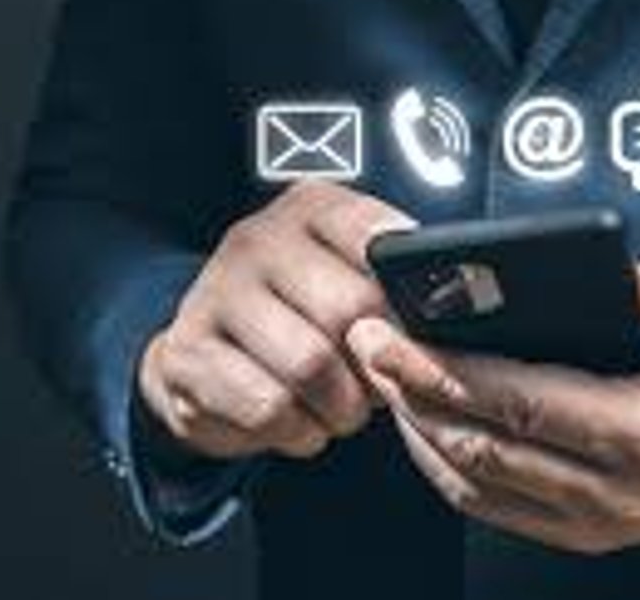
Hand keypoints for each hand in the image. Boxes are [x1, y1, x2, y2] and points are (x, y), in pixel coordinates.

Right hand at [139, 181, 414, 459]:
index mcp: (307, 209)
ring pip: (310, 365)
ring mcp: (213, 293)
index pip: (376, 235)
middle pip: (349, 309)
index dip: (408, 294)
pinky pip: (268, 407)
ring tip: (339, 408)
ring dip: (340, 407)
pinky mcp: (186, 354)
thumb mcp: (349, 281)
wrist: (207, 354)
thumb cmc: (301, 320)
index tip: (416, 325)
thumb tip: (452, 316)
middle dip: (376, 363)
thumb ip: (398, 283)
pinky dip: (297, 430)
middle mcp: (255, 240)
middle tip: (377, 383)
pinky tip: (296, 420)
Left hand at [347, 259, 639, 553]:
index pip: (524, 403)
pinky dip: (437, 461)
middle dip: (412, 390)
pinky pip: (484, 503)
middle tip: (365, 341)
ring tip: (380, 371)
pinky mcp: (574, 535)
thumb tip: (628, 277)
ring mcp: (591, 523)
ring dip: (415, 425)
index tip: (396, 334)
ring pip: (471, 480)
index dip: (448, 370)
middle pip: (481, 444)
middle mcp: (614, 493)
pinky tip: (414, 416)